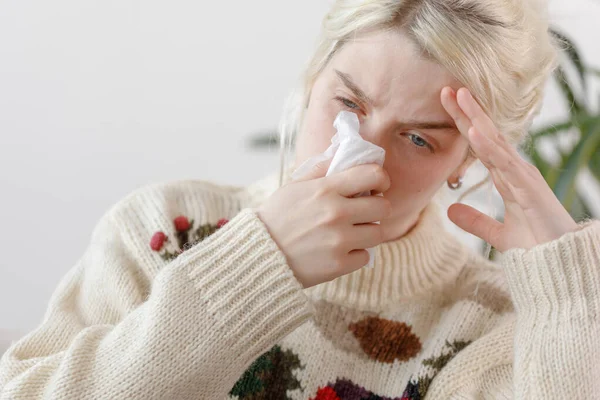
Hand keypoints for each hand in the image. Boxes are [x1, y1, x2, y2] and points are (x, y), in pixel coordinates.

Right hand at [256, 163, 391, 287]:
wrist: (257, 254)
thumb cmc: (276, 218)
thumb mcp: (294, 186)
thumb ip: (321, 171)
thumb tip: (344, 154)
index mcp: (325, 189)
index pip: (373, 174)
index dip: (381, 179)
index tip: (377, 187)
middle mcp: (336, 213)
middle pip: (383, 207)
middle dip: (376, 208)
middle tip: (364, 213)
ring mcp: (339, 240)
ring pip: (379, 233)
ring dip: (368, 232)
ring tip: (352, 233)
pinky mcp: (338, 264)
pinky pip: (365, 256)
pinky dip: (355, 255)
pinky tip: (339, 251)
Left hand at [441, 87, 578, 251]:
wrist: (561, 266)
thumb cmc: (536, 248)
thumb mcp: (498, 234)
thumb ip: (476, 221)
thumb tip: (450, 210)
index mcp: (507, 179)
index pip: (481, 145)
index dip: (464, 124)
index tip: (446, 104)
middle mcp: (515, 172)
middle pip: (487, 136)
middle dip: (467, 112)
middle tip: (448, 89)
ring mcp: (524, 178)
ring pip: (496, 142)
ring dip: (476, 118)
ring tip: (460, 96)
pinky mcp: (529, 189)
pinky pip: (505, 164)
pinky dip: (489, 147)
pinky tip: (474, 131)